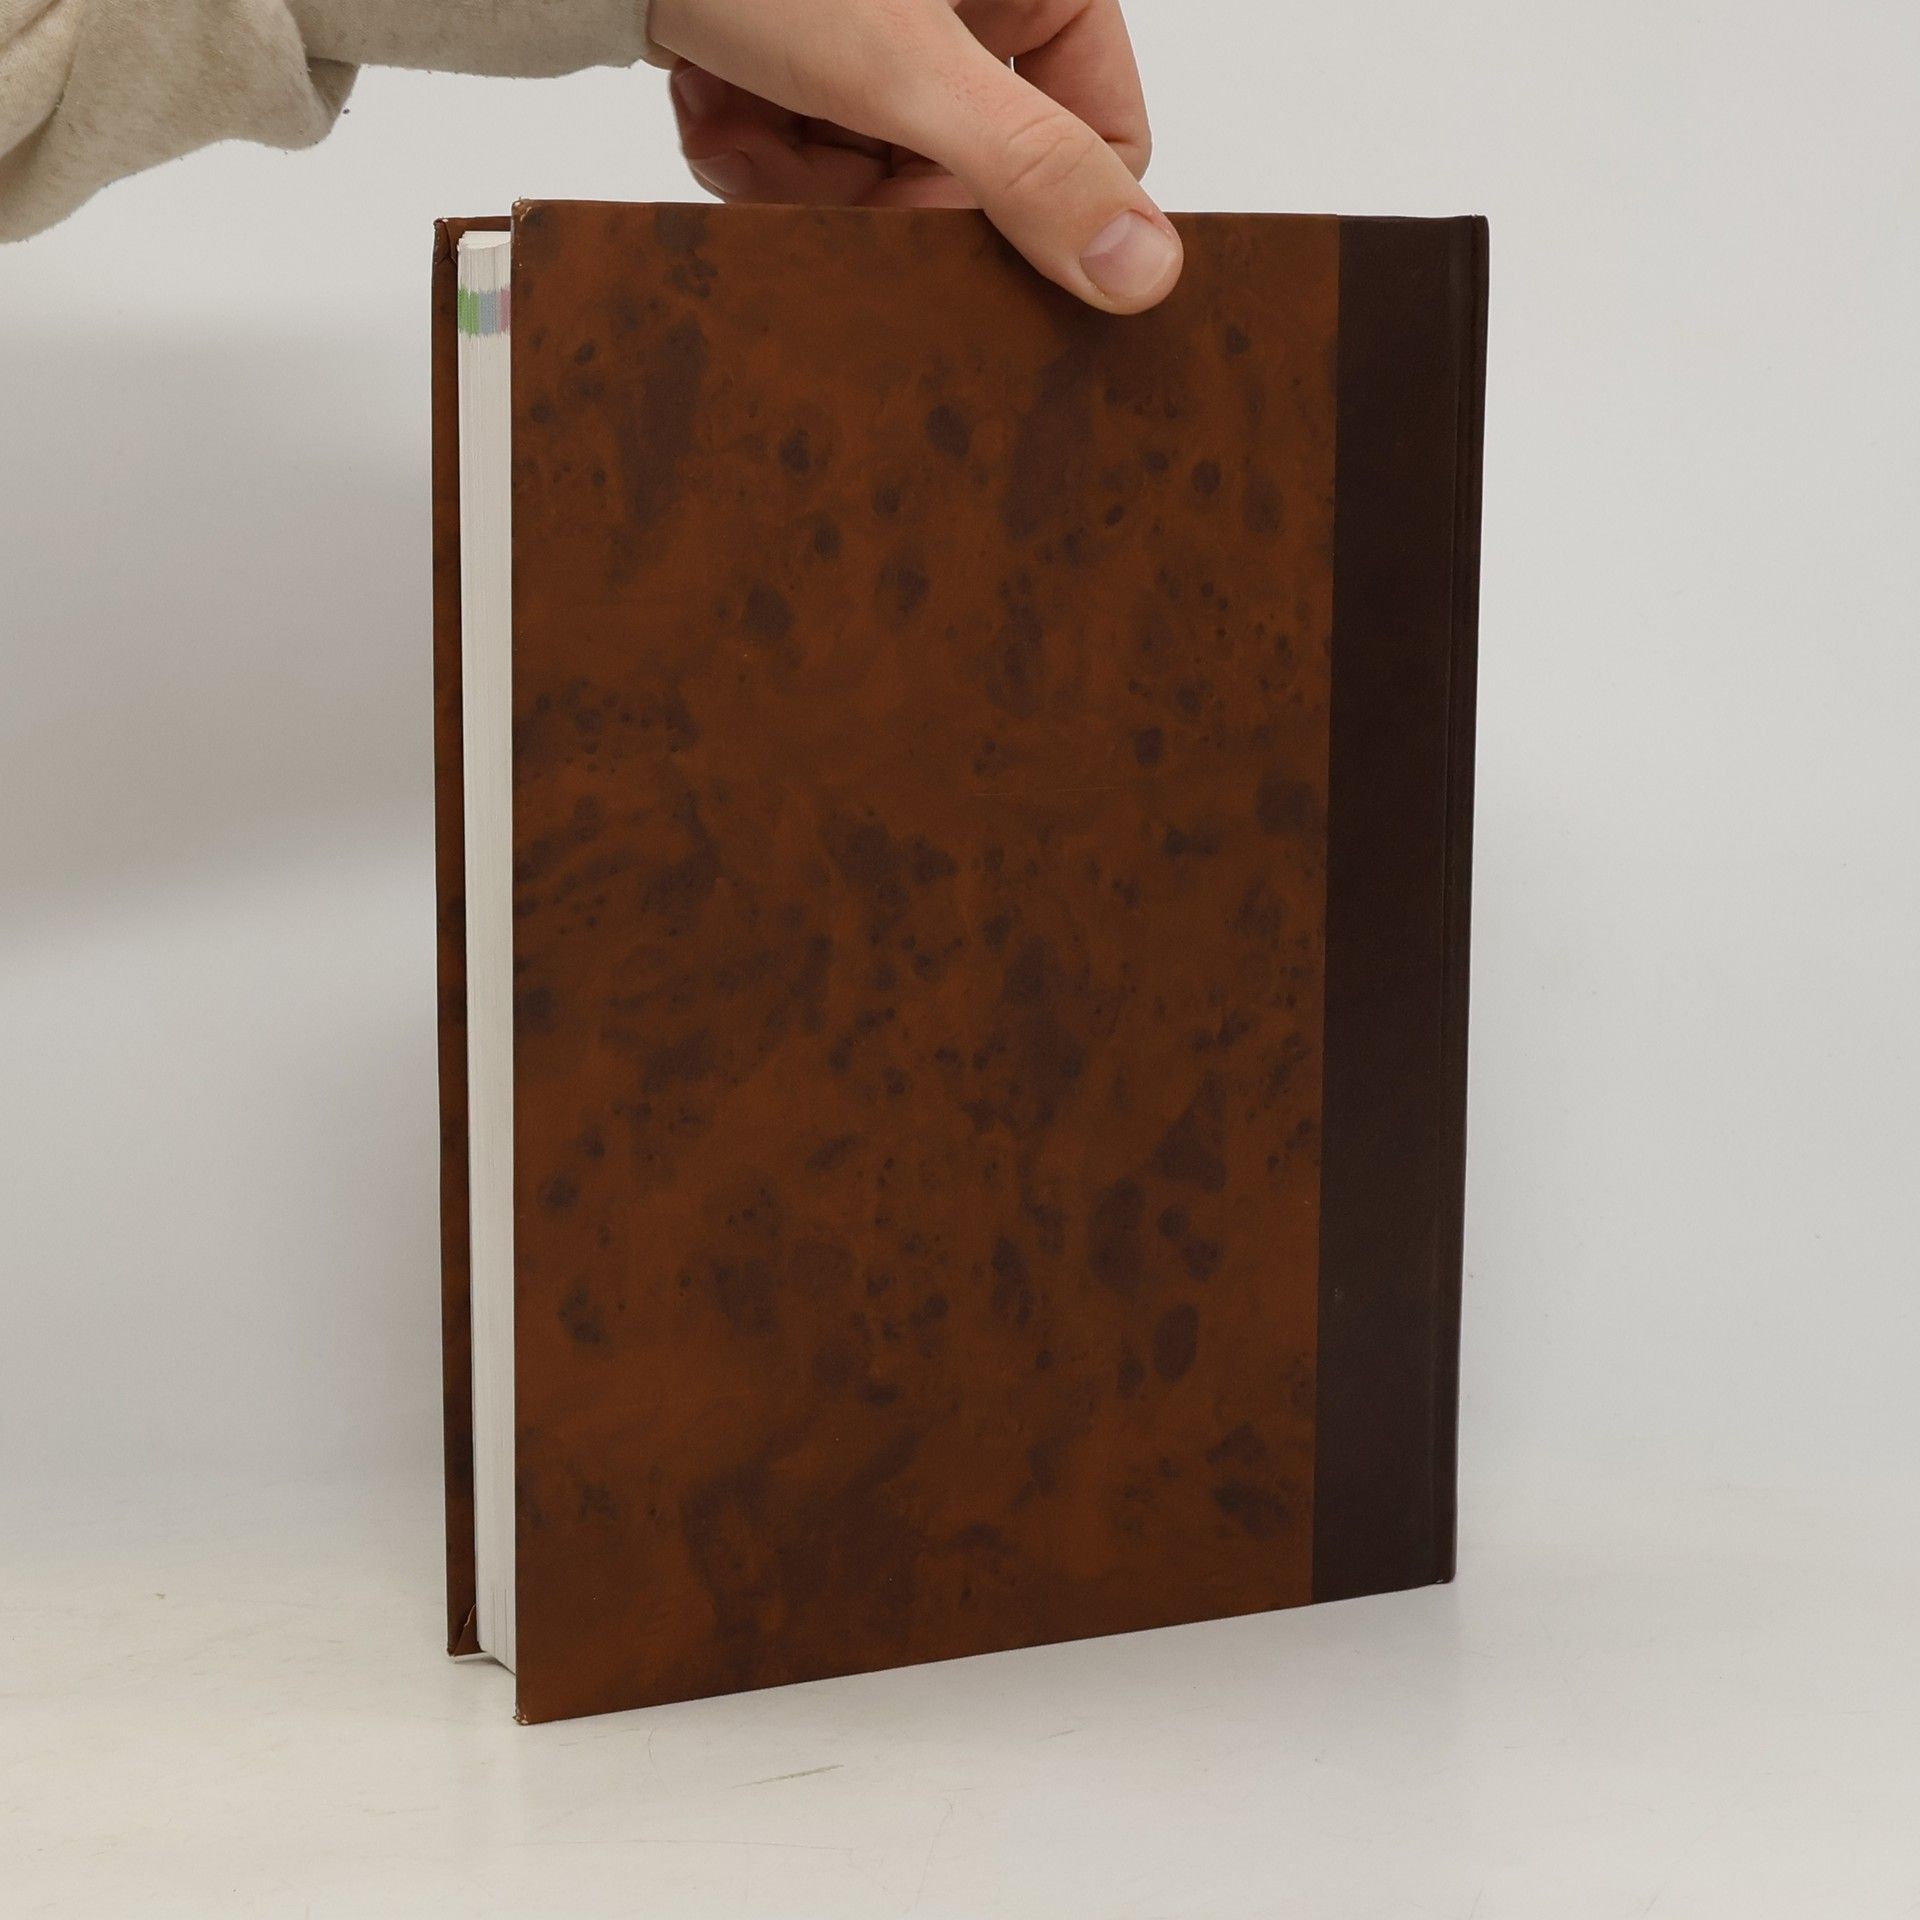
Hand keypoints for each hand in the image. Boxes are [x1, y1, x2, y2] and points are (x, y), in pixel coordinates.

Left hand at [649, 0, 1181, 313]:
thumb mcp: (905, 67)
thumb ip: (1027, 170)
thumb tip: (1144, 273)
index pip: (1104, 142)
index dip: (1026, 209)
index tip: (946, 223)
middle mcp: (975, 4)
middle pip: (975, 180)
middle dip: (881, 197)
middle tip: (816, 170)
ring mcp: (887, 33)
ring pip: (883, 181)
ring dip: (799, 176)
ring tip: (740, 117)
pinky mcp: (805, 55)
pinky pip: (810, 155)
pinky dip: (752, 150)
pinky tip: (710, 99)